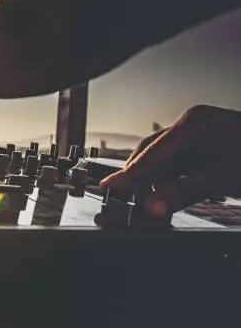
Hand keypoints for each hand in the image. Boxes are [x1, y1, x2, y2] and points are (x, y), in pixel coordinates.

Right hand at [100, 105, 240, 216]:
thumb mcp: (223, 178)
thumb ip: (182, 193)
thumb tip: (150, 209)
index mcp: (193, 124)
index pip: (151, 153)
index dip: (129, 175)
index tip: (109, 189)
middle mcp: (192, 125)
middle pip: (153, 154)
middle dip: (141, 180)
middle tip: (125, 202)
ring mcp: (200, 135)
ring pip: (165, 162)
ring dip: (157, 185)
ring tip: (151, 206)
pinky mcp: (207, 148)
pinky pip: (179, 166)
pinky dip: (173, 183)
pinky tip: (171, 198)